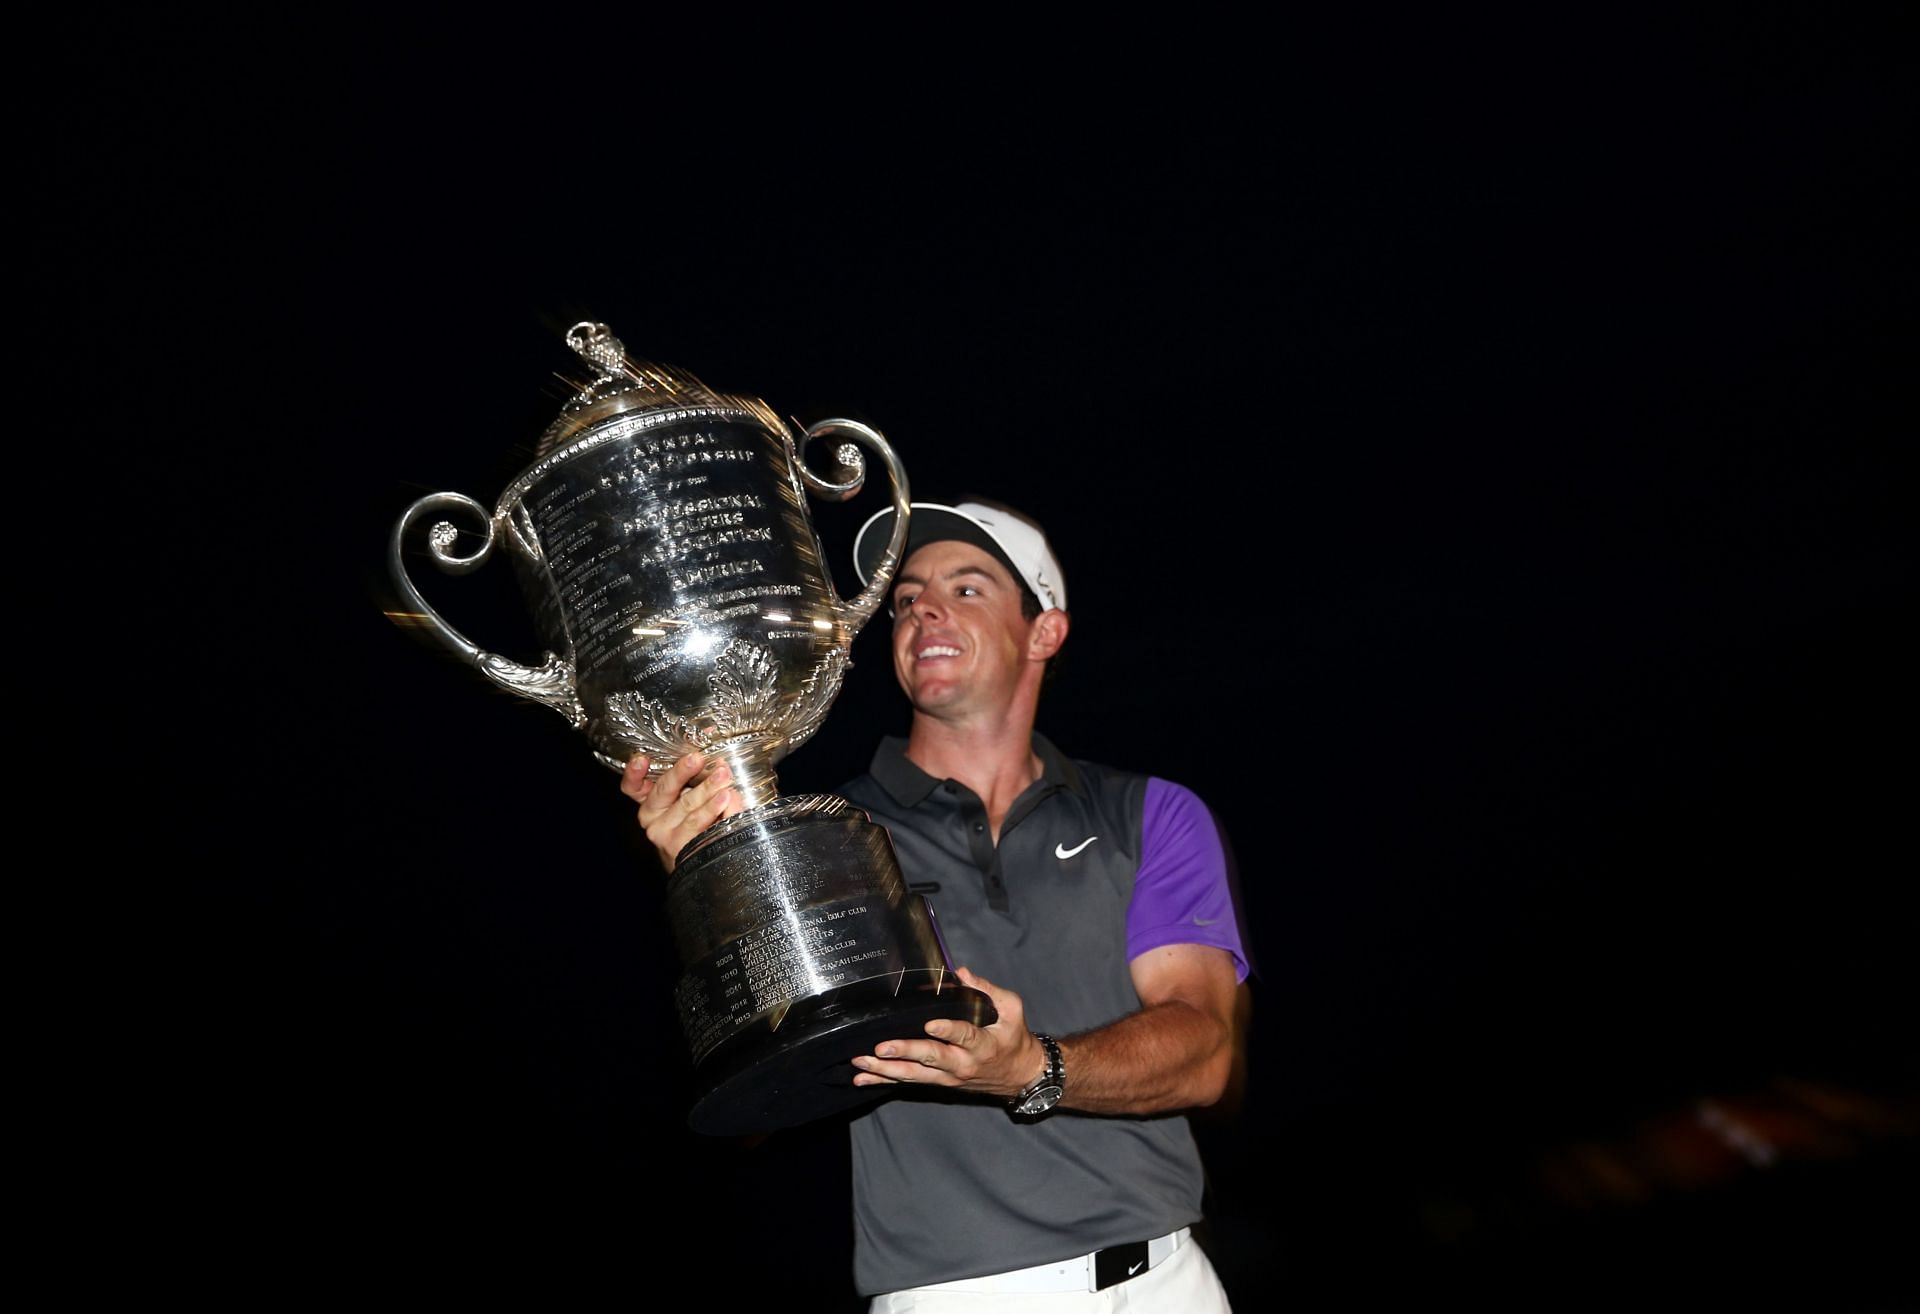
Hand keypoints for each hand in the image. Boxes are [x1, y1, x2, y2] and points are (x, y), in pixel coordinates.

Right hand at [621, 752, 743, 872]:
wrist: (697, 860)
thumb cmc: (694, 821)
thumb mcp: (689, 797)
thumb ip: (700, 780)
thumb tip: (719, 765)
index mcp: (649, 800)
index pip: (632, 786)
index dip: (634, 773)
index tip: (641, 760)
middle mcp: (651, 817)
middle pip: (664, 789)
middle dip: (682, 772)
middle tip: (698, 759)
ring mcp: (664, 834)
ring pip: (687, 805)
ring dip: (707, 789)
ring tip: (723, 777)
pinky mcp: (681, 847)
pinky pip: (699, 824)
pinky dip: (714, 808)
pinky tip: (725, 799)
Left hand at [851, 967, 1047, 1099]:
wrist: (1019, 1076)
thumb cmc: (1013, 1038)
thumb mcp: (1011, 1009)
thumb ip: (988, 989)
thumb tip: (962, 972)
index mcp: (982, 1044)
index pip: (964, 1035)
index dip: (948, 1031)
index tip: (931, 1024)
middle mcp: (963, 1064)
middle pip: (932, 1058)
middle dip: (905, 1052)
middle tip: (881, 1048)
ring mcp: (948, 1077)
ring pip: (915, 1075)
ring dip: (887, 1070)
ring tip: (863, 1062)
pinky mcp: (938, 1082)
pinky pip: (909, 1083)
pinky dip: (885, 1081)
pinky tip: (863, 1079)